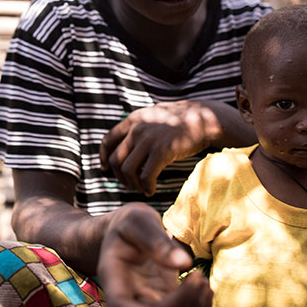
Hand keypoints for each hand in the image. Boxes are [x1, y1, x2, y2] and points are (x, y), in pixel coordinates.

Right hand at [97, 203, 211, 306]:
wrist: (129, 233)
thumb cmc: (130, 223)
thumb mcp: (138, 222)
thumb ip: (156, 240)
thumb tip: (184, 263)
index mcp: (113, 277)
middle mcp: (128, 297)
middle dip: (180, 306)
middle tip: (198, 277)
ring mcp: (147, 304)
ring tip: (202, 281)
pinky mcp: (165, 305)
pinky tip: (204, 288)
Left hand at [100, 100, 228, 195]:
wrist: (203, 118)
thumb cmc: (180, 120)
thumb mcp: (154, 116)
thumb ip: (139, 126)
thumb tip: (128, 140)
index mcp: (133, 120)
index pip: (108, 140)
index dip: (103, 157)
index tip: (105, 168)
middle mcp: (137, 129)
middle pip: (115, 159)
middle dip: (119, 176)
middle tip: (129, 184)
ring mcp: (148, 140)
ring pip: (127, 170)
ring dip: (132, 184)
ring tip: (141, 188)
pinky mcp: (161, 152)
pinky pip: (145, 176)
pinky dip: (146, 187)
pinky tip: (151, 190)